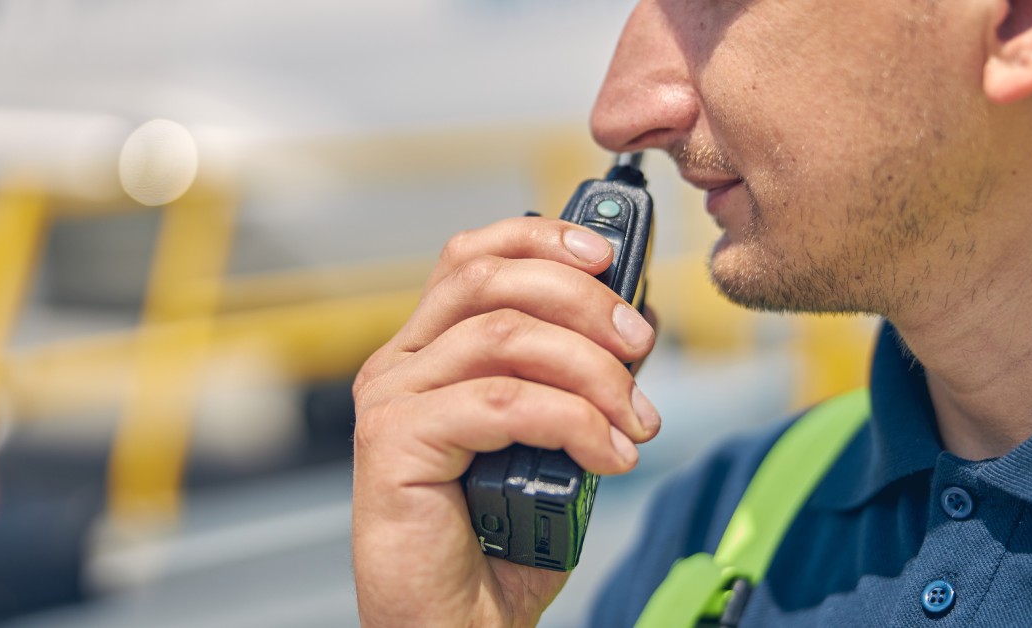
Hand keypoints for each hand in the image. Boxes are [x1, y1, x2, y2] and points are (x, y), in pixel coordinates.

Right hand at [351, 216, 659, 626]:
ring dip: (592, 371)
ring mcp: (391, 400)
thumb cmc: (500, 540)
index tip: (608, 256)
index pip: (473, 256)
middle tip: (640, 345)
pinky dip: (572, 421)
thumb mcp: (552, 438)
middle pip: (490, 280)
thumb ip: (572, 378)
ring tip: (635, 422)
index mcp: (430, 353)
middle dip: (583, 300)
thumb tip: (632, 319)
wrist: (458, 626)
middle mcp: (401, 365)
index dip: (541, 238)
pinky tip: (609, 457)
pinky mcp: (393, 444)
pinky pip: (501, 402)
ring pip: (504, 337)